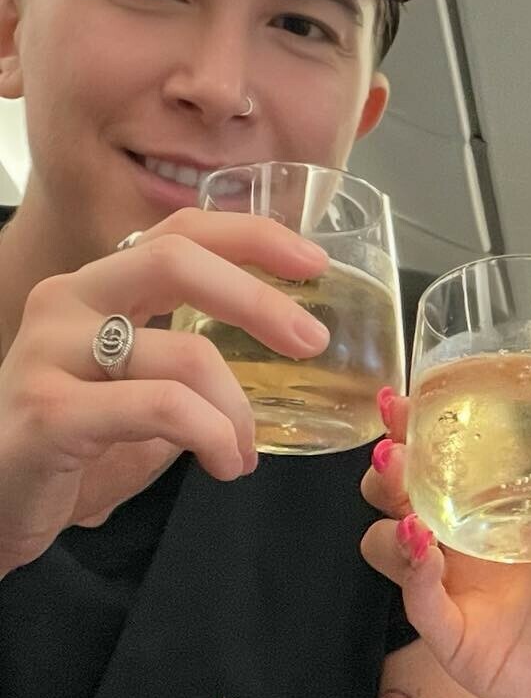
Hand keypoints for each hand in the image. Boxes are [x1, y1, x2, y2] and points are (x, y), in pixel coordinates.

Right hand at [0, 210, 331, 576]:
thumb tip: (285, 344)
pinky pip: (162, 409)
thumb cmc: (79, 446)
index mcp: (96, 287)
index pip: (179, 232)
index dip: (252, 237)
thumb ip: (192, 356)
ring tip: (243, 453)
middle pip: (176, 261)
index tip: (313, 264)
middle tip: (311, 342)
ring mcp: (51, 352)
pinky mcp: (49, 412)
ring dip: (237, 412)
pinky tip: (224, 465)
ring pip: (183, 353)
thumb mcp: (144, 387)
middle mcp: (67, 302)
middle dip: (259, 300)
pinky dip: (212, 437)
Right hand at [360, 384, 530, 697]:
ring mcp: (472, 588)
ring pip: (396, 538)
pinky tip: (420, 542)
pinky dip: (410, 568)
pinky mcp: (463, 639)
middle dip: (395, 450)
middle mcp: (492, 540)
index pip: (469, 444)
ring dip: (389, 504)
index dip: (438, 412)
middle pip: (415, 484)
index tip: (424, 384)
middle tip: (397, 427)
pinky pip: (418, 600)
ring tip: (402, 479)